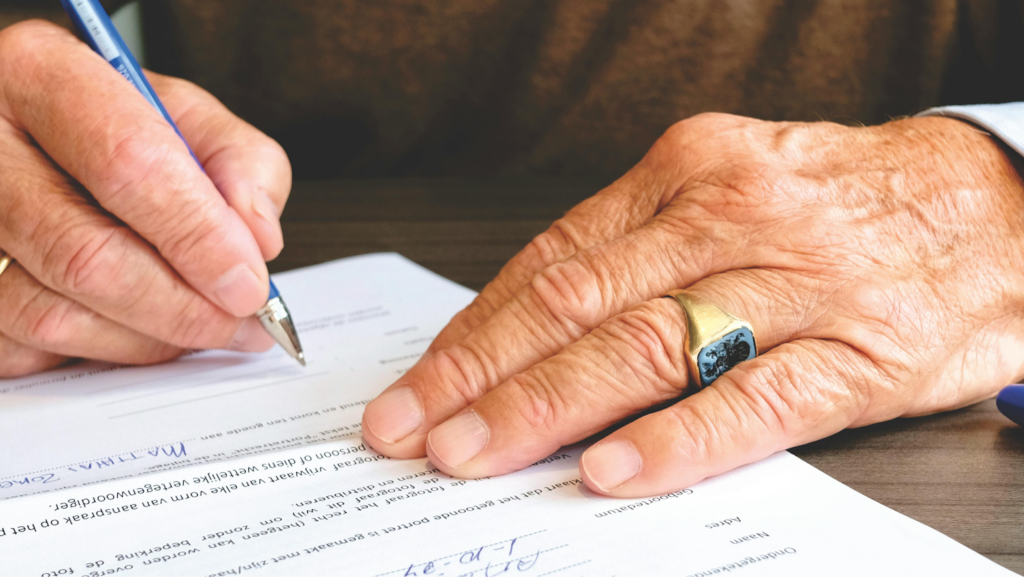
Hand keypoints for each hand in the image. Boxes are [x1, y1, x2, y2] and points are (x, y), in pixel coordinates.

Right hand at [0, 21, 290, 376]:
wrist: (35, 139)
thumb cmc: (115, 127)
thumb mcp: (188, 116)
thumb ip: (242, 165)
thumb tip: (258, 241)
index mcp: (41, 73)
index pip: (127, 163)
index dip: (199, 235)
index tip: (249, 283)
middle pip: (85, 255)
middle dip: (182, 307)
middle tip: (240, 323)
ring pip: (52, 315)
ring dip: (147, 340)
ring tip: (200, 326)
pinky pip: (27, 349)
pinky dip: (97, 352)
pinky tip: (135, 326)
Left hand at [362, 111, 1023, 496]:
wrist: (994, 201)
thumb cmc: (841, 202)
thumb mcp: (730, 190)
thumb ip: (638, 250)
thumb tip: (530, 325)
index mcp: (687, 171)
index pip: (553, 261)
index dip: (474, 331)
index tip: (418, 385)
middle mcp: (731, 218)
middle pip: (580, 305)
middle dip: (482, 376)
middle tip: (413, 429)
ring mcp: (797, 286)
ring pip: (650, 347)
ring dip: (549, 408)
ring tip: (477, 454)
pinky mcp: (862, 352)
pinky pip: (757, 401)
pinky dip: (679, 439)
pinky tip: (614, 471)